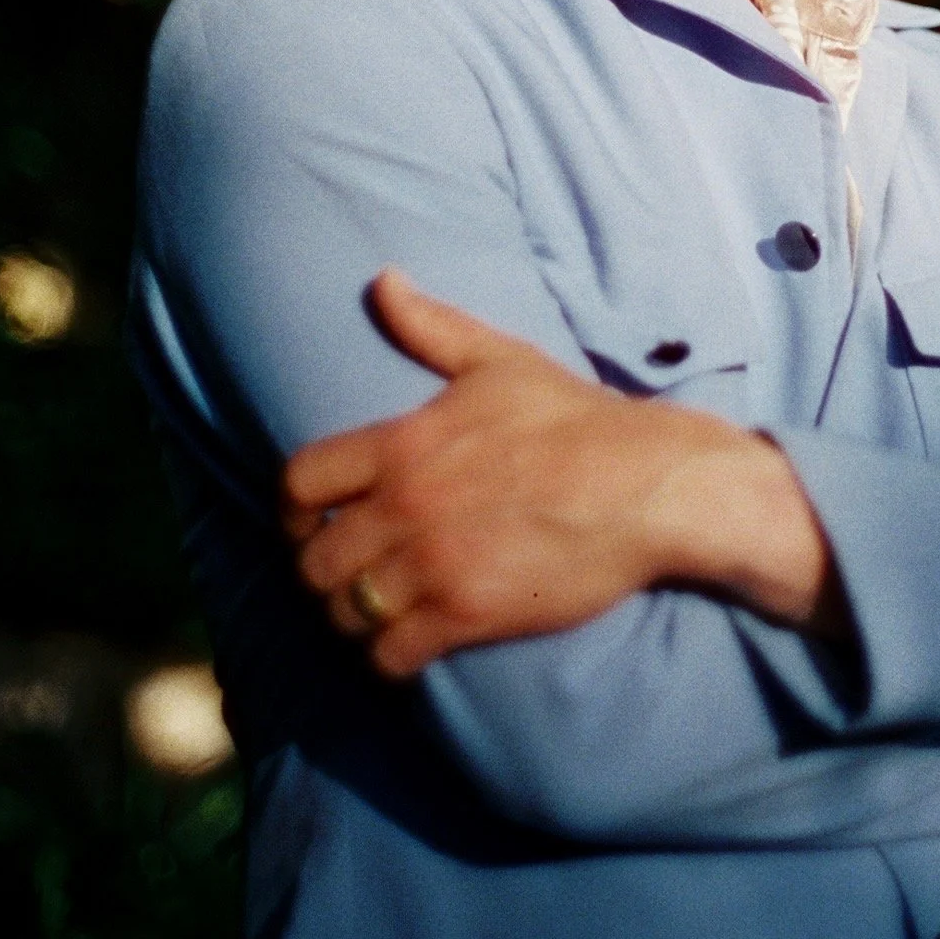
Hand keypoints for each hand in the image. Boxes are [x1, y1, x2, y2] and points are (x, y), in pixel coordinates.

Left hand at [282, 270, 840, 676]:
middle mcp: (406, 504)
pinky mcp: (468, 613)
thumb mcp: (499, 361)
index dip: (290, 510)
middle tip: (348, 577)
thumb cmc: (577, 419)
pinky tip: (409, 646)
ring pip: (345, 612)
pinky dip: (390, 657)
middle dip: (322, 573)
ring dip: (353, 618)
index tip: (304, 523)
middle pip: (312, 560)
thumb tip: (382, 280)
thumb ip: (431, 326)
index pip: (299, 482)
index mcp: (403, 442)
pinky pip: (391, 655)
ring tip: (376, 614)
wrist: (649, 483)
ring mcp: (434, 563)